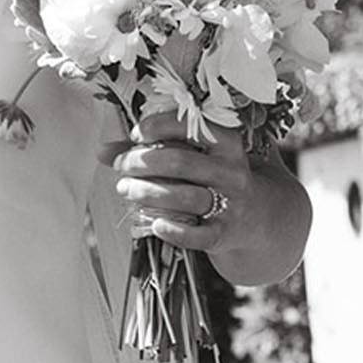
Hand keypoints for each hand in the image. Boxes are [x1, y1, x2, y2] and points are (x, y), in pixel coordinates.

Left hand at [104, 113, 257, 255]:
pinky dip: (175, 231)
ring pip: (185, 197)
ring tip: (125, 189)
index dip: (158, 126)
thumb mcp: (195, 157)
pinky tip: (155, 225)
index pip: (191, 127)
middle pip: (181, 162)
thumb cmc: (214, 178)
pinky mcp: (225, 233)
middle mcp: (231, 171)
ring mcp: (231, 203)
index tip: (135, 133)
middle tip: (121, 166)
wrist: (258, 217)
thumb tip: (103, 151)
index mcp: (226, 143)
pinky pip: (199, 235)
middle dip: (143, 163)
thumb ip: (151, 150)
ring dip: (149, 193)